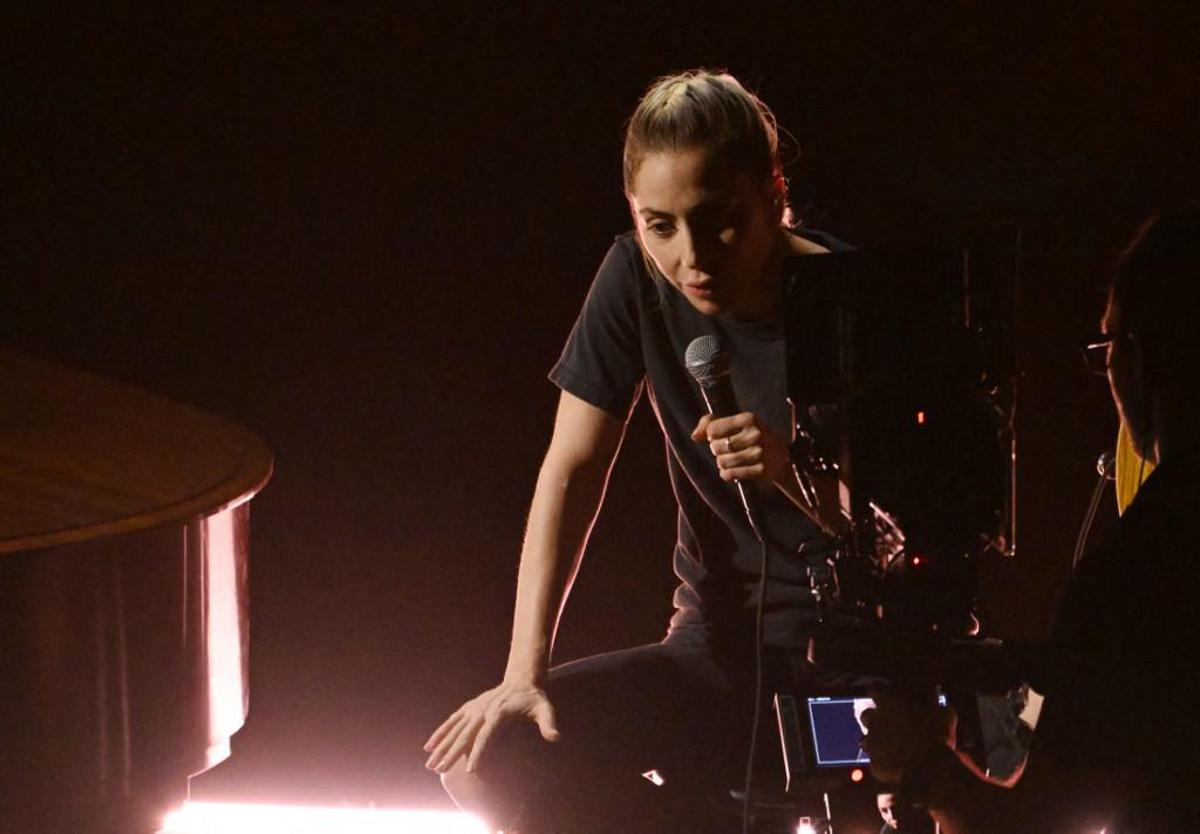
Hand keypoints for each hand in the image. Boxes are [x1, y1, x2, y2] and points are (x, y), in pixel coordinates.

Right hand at [423, 680, 558, 773]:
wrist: (522, 680)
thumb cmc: (534, 699)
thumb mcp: (545, 710)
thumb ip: (548, 724)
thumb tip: (555, 737)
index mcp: (498, 714)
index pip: (485, 736)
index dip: (478, 753)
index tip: (470, 769)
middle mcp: (482, 710)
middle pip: (464, 735)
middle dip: (451, 754)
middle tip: (439, 770)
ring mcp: (474, 708)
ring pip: (454, 729)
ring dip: (441, 746)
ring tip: (429, 763)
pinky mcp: (469, 707)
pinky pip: (452, 721)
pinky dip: (440, 732)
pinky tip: (429, 745)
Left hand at [691, 412, 789, 488]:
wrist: (781, 456)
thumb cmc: (750, 436)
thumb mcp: (734, 423)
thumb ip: (710, 423)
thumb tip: (695, 436)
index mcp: (749, 418)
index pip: (712, 429)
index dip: (712, 436)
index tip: (722, 436)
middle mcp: (756, 434)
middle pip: (716, 447)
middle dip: (718, 450)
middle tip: (728, 450)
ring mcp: (760, 453)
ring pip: (722, 462)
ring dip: (723, 463)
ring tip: (732, 459)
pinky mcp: (761, 470)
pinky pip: (730, 474)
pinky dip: (728, 474)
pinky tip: (734, 470)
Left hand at [861, 691, 956, 784]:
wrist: (929, 767)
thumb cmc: (937, 736)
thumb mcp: (945, 716)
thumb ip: (940, 709)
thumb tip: (945, 708)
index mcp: (889, 703)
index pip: (876, 690)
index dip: (882, 695)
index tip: (888, 699)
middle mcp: (875, 721)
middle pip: (866, 715)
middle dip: (875, 719)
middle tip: (890, 725)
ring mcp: (872, 743)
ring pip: (867, 740)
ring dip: (877, 743)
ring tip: (893, 749)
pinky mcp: (875, 764)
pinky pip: (876, 763)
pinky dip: (884, 765)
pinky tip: (897, 767)